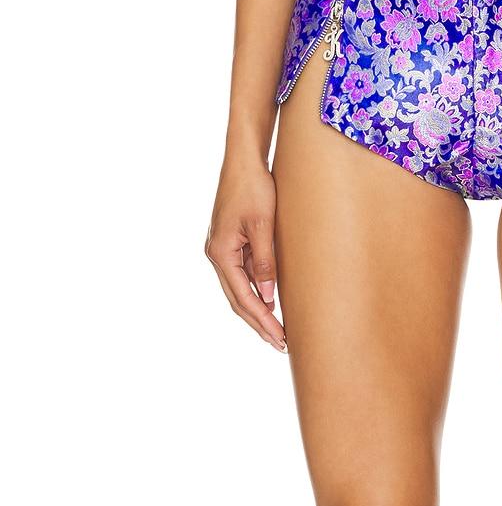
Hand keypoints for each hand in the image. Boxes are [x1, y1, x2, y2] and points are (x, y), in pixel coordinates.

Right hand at [205, 158, 286, 351]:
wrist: (244, 160)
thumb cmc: (254, 187)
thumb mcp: (263, 226)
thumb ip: (265, 261)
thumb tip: (269, 296)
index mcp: (221, 252)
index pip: (243, 297)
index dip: (262, 320)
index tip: (281, 338)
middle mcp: (216, 254)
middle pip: (238, 300)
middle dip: (259, 324)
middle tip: (281, 344)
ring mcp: (221, 250)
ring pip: (238, 291)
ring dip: (257, 311)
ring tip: (277, 332)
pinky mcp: (230, 244)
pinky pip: (242, 277)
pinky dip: (255, 293)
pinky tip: (270, 305)